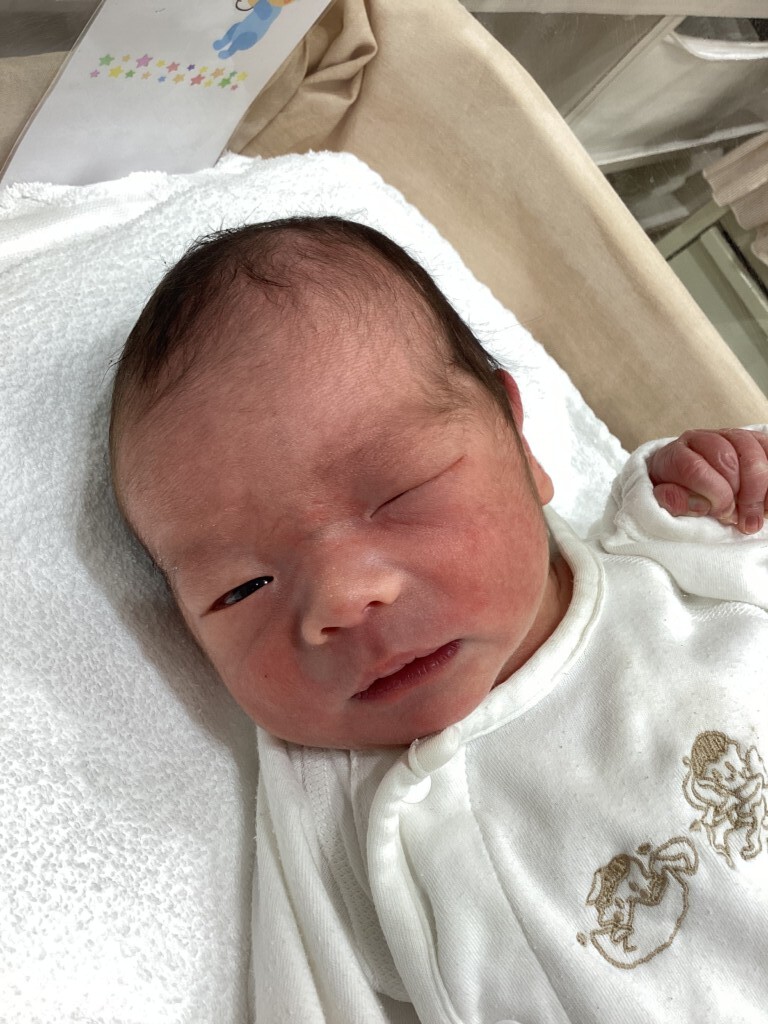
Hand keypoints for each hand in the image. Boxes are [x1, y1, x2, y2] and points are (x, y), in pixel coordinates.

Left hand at [647, 428, 767, 534]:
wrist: (696, 482)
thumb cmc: (685, 494)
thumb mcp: (671, 502)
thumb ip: (674, 502)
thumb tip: (684, 501)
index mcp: (678, 453)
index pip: (693, 468)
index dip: (713, 494)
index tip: (723, 514)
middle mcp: (705, 439)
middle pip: (726, 458)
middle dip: (737, 493)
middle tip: (743, 519)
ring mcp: (733, 437)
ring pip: (753, 452)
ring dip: (760, 488)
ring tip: (757, 515)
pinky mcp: (757, 442)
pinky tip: (767, 503)